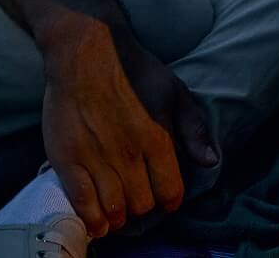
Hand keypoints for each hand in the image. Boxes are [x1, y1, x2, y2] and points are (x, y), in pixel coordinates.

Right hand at [39, 17, 216, 237]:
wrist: (89, 55)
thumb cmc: (138, 72)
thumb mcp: (177, 94)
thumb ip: (195, 131)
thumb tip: (211, 162)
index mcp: (158, 138)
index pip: (170, 190)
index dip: (171, 202)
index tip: (168, 201)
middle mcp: (128, 153)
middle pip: (141, 204)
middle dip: (144, 209)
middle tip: (141, 205)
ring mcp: (95, 157)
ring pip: (112, 208)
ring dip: (119, 218)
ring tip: (121, 215)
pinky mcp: (67, 158)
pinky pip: (80, 201)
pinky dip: (91, 217)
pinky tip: (98, 222)